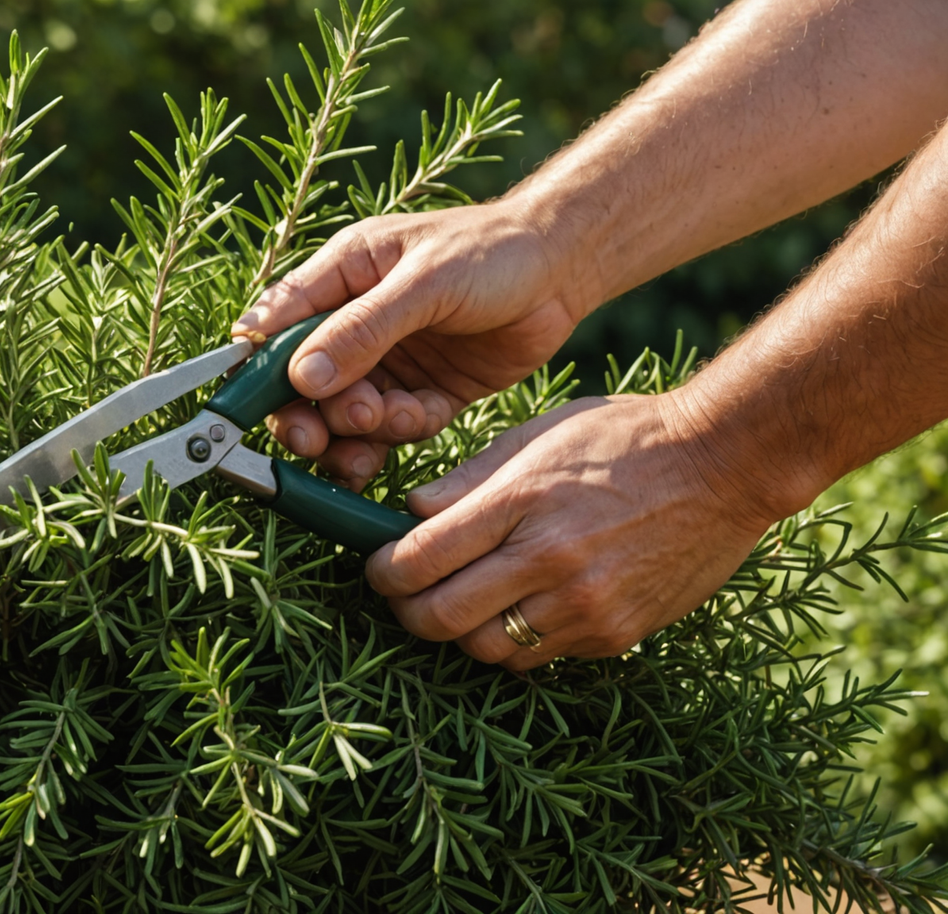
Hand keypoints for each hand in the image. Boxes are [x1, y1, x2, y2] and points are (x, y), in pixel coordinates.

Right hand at [231, 200, 594, 489]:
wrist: (565, 269)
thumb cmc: (492, 251)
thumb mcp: (425, 282)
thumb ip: (363, 329)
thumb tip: (301, 377)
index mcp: (340, 277)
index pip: (276, 327)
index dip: (256, 371)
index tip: (250, 409)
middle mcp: (355, 322)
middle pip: (304, 385)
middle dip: (308, 416)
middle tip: (318, 440)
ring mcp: (390, 361)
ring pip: (348, 414)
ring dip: (357, 430)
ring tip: (384, 422)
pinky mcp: (426, 392)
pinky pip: (395, 428)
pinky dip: (401, 431)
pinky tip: (419, 418)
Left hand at [368, 394, 782, 670]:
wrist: (727, 463)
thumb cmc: (624, 438)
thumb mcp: (537, 437)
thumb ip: (468, 480)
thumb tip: (409, 514)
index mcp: (520, 503)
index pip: (419, 558)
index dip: (381, 571)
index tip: (376, 567)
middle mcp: (547, 560)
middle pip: (440, 617)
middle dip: (408, 611)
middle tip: (404, 595)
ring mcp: (583, 604)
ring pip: (486, 648)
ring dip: (459, 632)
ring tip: (460, 602)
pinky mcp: (613, 634)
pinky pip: (538, 656)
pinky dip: (513, 640)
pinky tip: (516, 608)